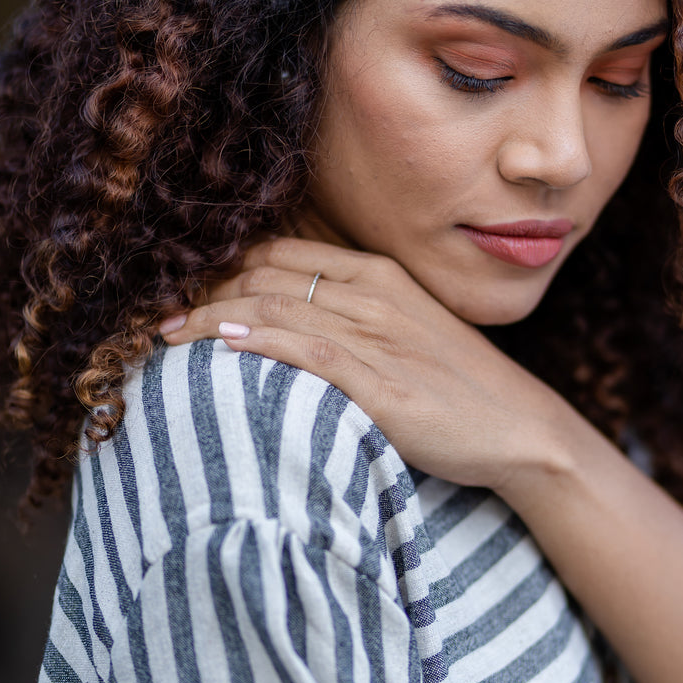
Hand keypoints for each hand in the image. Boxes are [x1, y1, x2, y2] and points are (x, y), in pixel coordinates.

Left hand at [158, 237, 564, 491]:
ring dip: (214, 317)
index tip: (185, 292)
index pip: (282, 254)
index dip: (224, 268)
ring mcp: (380, 338)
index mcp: (380, 276)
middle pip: (268, 276)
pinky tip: (222, 344)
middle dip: (205, 292)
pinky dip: (262, 342)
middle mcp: (375, 296)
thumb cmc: (461, 386)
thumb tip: (289, 316)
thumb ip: (354, 314)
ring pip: (278, 308)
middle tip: (160, 318)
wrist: (522, 428)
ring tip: (167, 335)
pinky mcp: (383, 386)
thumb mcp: (409, 331)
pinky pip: (310, 352)